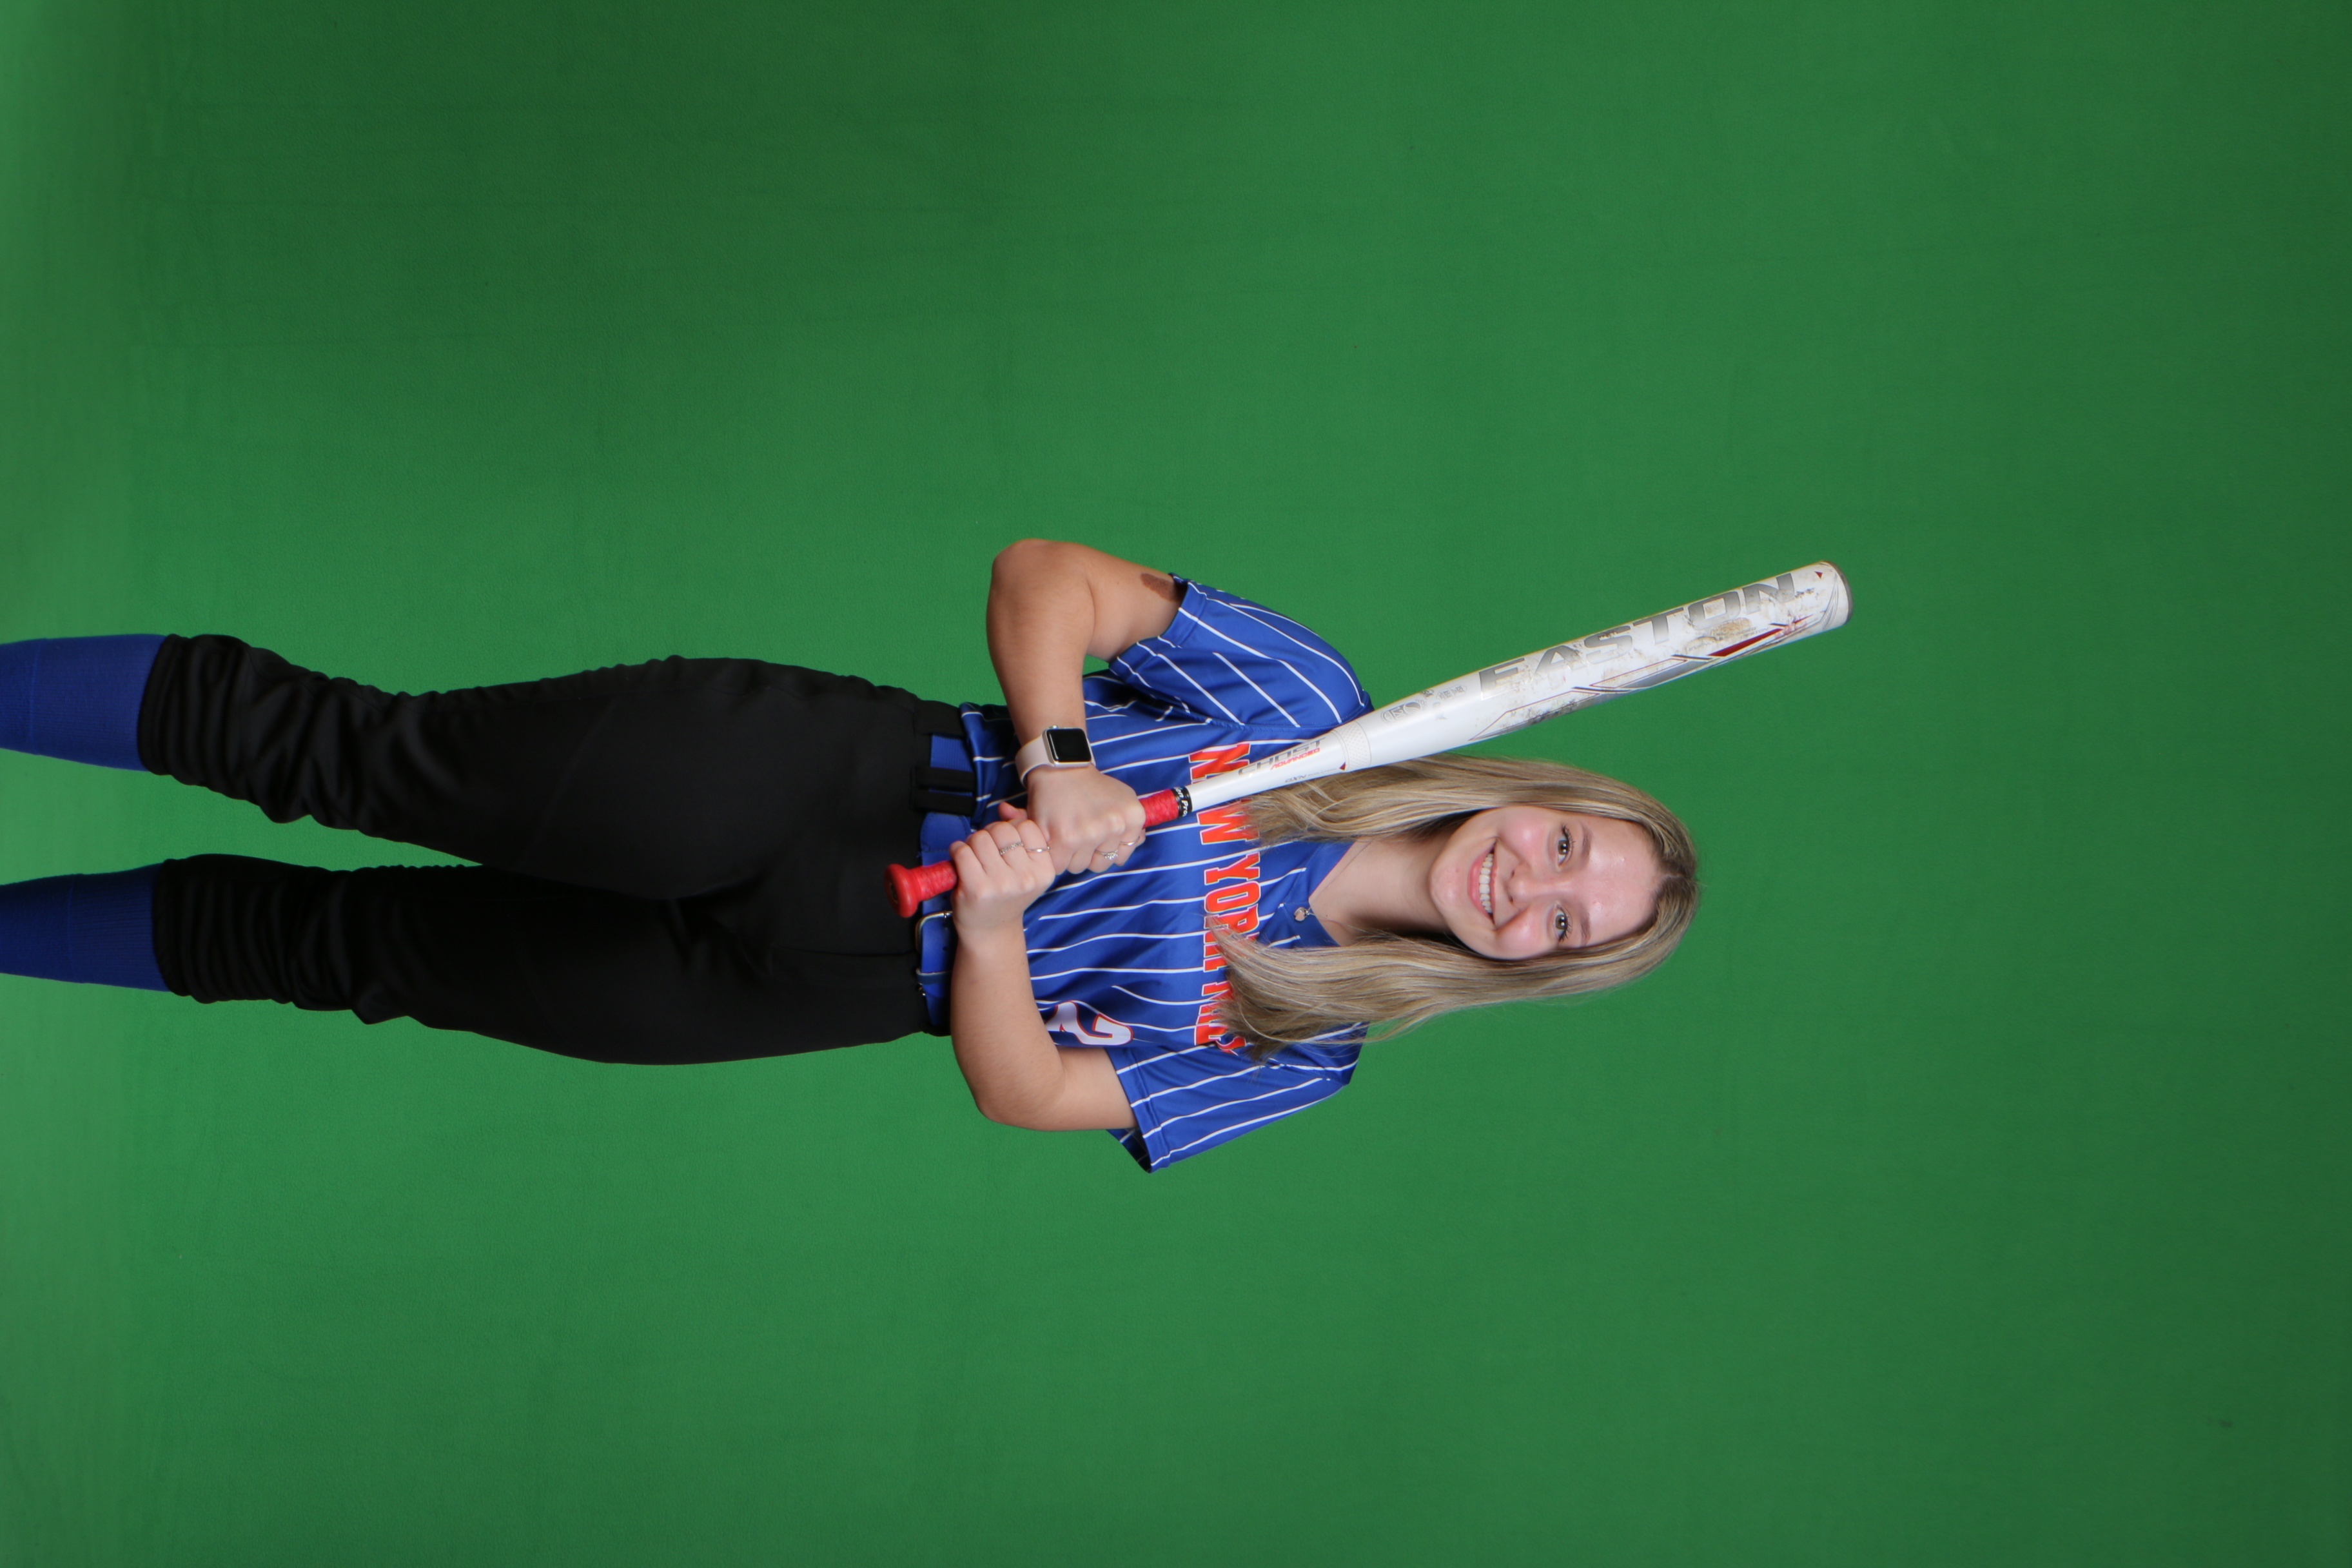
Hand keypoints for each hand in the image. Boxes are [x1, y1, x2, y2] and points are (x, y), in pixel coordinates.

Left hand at [948, 813, 1057, 935]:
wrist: (990, 930)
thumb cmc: (1005, 894)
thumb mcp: (1025, 868)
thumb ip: (1021, 836)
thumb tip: (1004, 808)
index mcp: (1044, 870)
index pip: (1027, 826)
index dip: (1012, 830)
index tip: (1007, 846)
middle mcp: (1026, 878)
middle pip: (1003, 829)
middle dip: (990, 834)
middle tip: (987, 851)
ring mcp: (1002, 884)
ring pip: (981, 837)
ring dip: (972, 843)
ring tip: (975, 859)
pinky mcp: (978, 889)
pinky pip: (963, 851)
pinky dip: (957, 851)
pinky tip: (961, 864)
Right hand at [1020, 768, 1145, 875]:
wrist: (1061, 769)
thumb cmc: (1091, 786)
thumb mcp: (1123, 797)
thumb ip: (1133, 825)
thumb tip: (1137, 843)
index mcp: (1133, 817)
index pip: (1120, 857)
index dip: (1104, 850)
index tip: (1095, 839)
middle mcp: (1114, 826)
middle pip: (1099, 865)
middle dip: (1087, 855)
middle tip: (1078, 835)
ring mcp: (1089, 834)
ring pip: (1078, 867)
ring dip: (1068, 856)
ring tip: (1064, 834)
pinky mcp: (1063, 839)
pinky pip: (1059, 865)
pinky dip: (1053, 857)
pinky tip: (1052, 839)